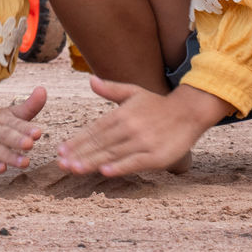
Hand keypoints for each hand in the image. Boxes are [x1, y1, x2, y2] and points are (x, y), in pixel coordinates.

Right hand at [0, 86, 46, 173]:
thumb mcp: (9, 116)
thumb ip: (29, 107)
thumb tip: (43, 90)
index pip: (12, 123)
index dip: (25, 128)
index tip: (38, 132)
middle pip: (2, 135)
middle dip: (16, 140)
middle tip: (30, 144)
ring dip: (8, 156)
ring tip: (24, 162)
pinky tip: (2, 168)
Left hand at [57, 78, 230, 176]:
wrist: (190, 111)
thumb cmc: (158, 104)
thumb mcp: (134, 92)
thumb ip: (111, 89)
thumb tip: (90, 80)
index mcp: (121, 114)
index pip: (94, 130)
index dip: (77, 141)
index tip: (61, 150)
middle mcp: (129, 127)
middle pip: (99, 144)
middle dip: (79, 154)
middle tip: (61, 164)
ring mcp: (142, 142)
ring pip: (113, 154)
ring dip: (92, 162)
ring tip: (74, 169)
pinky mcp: (156, 156)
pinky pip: (135, 163)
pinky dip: (120, 167)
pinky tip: (105, 172)